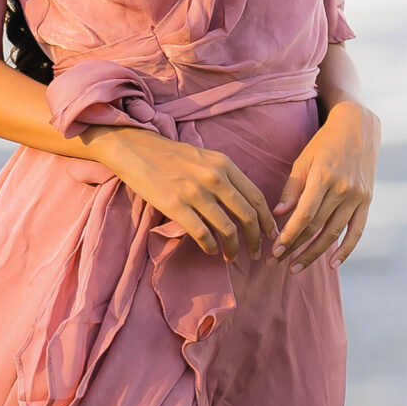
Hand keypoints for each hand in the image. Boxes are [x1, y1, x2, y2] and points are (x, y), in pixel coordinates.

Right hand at [88, 126, 275, 258]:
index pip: (256, 197)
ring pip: (227, 229)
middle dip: (256, 239)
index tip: (271, 235)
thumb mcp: (205, 158)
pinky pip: (202, 233)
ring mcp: (195, 192)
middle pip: (247, 216)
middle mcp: (215, 178)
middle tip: (256, 253)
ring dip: (233, 248)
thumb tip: (243, 202)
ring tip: (231, 256)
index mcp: (225, 165)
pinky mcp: (176, 205)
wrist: (135, 149)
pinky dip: (210, 246)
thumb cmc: (171, 155)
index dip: (267, 220)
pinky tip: (210, 251)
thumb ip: (225, 176)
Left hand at [271, 100, 378, 268]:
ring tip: (297, 267)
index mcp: (324, 176)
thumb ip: (292, 188)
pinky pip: (357, 231)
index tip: (274, 251)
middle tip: (278, 264)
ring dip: (315, 254)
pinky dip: (346, 250)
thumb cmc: (325, 143)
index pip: (304, 215)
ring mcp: (357, 196)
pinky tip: (333, 265)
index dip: (289, 236)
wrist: (359, 128)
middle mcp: (343, 189)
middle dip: (295, 248)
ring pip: (334, 233)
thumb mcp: (304, 159)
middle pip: (316, 227)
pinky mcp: (367, 201)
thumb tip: (278, 214)